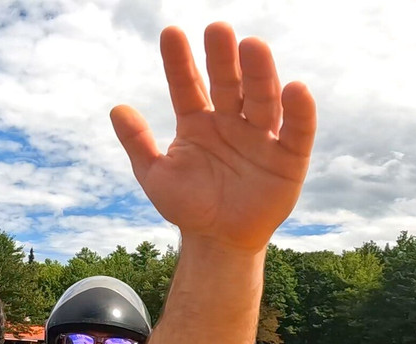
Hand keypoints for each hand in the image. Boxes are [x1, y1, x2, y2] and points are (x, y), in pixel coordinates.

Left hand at [110, 23, 315, 252]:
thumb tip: (116, 109)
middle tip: (216, 29)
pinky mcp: (289, 157)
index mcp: (198, 122)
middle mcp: (231, 121)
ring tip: (252, 45)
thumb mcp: (156, 176)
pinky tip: (294, 88)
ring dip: (259, 73)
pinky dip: (298, 111)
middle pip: (228, 84)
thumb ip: (138, 143)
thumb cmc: (188, 206)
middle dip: (222, 58)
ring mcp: (261, 136)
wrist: (218, 242)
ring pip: (261, 99)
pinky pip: (296, 131)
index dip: (179, 62)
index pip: (187, 85)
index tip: (170, 34)